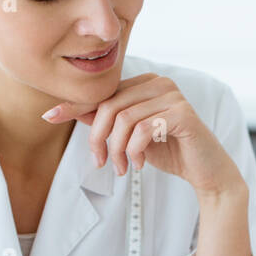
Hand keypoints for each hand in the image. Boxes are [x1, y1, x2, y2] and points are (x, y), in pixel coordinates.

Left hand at [41, 73, 242, 197]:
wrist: (206, 172)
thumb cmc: (170, 152)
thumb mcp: (131, 136)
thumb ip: (107, 120)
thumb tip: (70, 110)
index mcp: (146, 83)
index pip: (104, 93)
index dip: (75, 105)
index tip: (49, 117)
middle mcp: (159, 83)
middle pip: (110, 105)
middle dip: (98, 138)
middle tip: (101, 162)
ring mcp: (173, 95)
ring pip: (124, 119)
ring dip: (117, 150)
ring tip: (124, 168)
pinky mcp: (182, 113)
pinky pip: (143, 129)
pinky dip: (136, 151)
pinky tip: (141, 164)